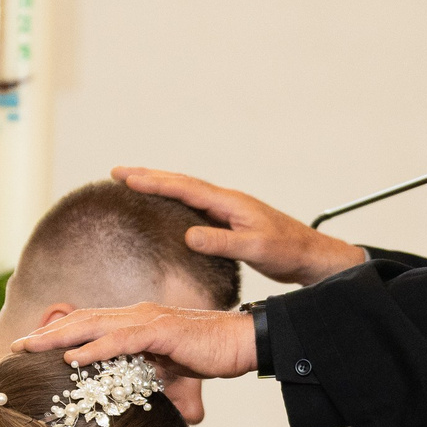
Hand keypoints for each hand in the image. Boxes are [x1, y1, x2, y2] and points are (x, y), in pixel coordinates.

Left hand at [18, 303, 257, 378]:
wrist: (243, 342)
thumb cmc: (212, 354)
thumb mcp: (177, 375)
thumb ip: (165, 389)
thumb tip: (173, 416)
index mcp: (136, 322)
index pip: (88, 324)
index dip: (58, 333)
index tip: (29, 347)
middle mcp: (136, 315)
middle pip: (81, 320)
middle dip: (45, 333)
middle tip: (14, 347)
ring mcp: (147, 320)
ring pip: (92, 325)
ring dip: (58, 337)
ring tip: (29, 348)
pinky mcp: (160, 332)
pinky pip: (121, 340)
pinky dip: (94, 348)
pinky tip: (72, 358)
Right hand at [114, 168, 367, 287]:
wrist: (310, 254)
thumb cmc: (287, 250)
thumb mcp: (255, 248)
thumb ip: (222, 242)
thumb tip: (189, 235)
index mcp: (229, 203)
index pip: (185, 188)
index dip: (153, 182)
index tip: (126, 177)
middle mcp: (226, 201)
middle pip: (180, 183)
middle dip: (148, 176)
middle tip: (116, 172)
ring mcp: (227, 210)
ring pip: (186, 193)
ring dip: (158, 186)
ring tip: (132, 183)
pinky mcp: (230, 222)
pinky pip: (194, 207)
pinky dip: (174, 202)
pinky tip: (165, 207)